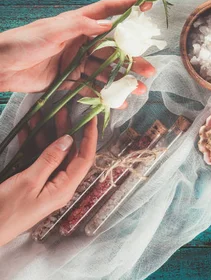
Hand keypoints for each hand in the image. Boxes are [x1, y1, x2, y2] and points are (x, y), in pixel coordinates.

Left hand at [0, 0, 155, 103]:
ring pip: (106, 69)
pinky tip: (119, 102)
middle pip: (113, 48)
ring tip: (139, 89)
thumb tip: (108, 25)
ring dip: (123, 79)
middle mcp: (80, 41)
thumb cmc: (22, 43)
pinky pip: (92, 87)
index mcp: (77, 23)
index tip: (146, 6)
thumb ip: (80, 27)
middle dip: (133, 58)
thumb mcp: (51, 31)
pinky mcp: (69, 79)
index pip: (106, 11)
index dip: (126, 8)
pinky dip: (105, 94)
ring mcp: (76, 61)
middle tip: (150, 70)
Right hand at [0, 110, 96, 246]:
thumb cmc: (7, 210)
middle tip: (62, 110)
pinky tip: (28, 128)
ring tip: (44, 114)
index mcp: (65, 188)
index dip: (90, 137)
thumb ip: (50, 160)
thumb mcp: (29, 182)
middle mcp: (60, 185)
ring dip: (47, 134)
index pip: (86, 159)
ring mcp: (47, 183)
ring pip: (53, 153)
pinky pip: (38, 159)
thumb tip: (69, 140)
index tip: (91, 119)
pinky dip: (33, 143)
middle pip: (70, 153)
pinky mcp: (33, 182)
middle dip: (66, 130)